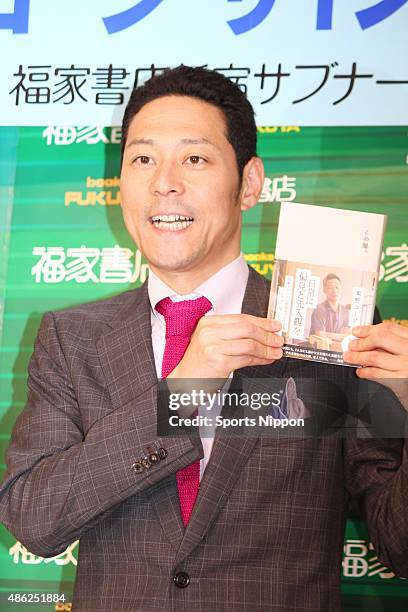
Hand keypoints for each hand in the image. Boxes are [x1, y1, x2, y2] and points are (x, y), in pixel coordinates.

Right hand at [168, 313, 282, 383]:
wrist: (185, 381)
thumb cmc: (200, 363)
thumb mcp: (213, 342)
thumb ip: (234, 335)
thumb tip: (263, 333)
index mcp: (208, 323)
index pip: (241, 318)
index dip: (261, 322)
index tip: (275, 325)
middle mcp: (209, 332)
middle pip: (247, 328)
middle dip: (267, 335)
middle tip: (279, 339)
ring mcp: (213, 346)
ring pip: (249, 344)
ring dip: (266, 348)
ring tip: (276, 351)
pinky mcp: (218, 361)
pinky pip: (246, 358)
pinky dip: (260, 359)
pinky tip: (267, 359)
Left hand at [343, 322, 407, 409]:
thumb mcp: (407, 349)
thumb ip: (394, 344)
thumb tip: (367, 340)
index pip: (388, 328)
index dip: (369, 329)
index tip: (357, 331)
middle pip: (380, 339)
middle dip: (361, 342)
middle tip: (351, 345)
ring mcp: (405, 365)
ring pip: (375, 357)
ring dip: (357, 357)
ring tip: (349, 357)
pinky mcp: (400, 381)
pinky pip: (377, 374)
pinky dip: (365, 373)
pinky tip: (360, 372)